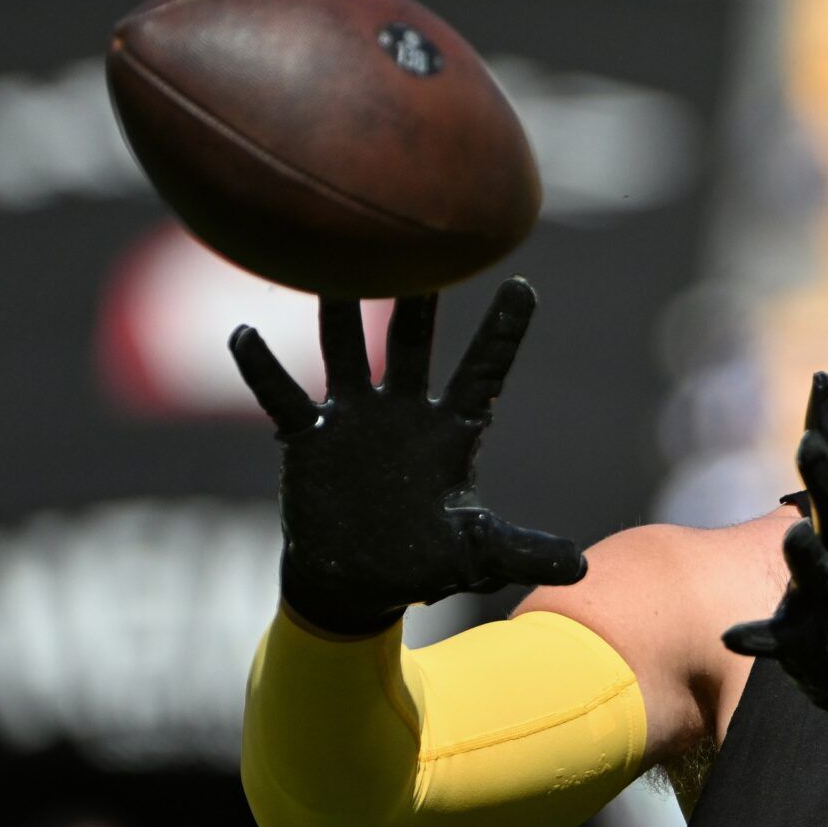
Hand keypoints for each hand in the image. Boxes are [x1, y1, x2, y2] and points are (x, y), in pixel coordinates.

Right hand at [230, 278, 585, 634]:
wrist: (356, 584)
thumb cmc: (421, 564)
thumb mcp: (474, 555)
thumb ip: (522, 551)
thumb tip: (582, 569)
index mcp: (451, 431)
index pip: (482, 372)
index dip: (502, 333)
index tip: (523, 286)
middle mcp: (403, 411)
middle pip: (411, 343)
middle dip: (416, 300)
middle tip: (422, 242)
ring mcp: (354, 418)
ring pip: (344, 351)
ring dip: (338, 313)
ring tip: (331, 262)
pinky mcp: (309, 438)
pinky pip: (283, 396)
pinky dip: (263, 369)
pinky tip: (245, 335)